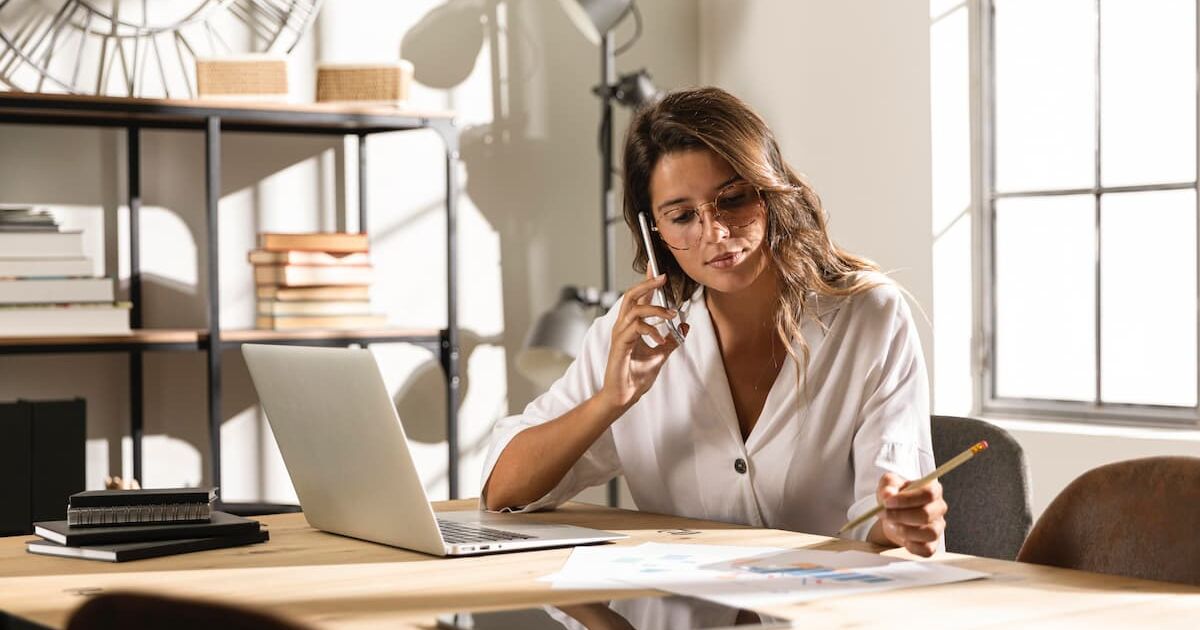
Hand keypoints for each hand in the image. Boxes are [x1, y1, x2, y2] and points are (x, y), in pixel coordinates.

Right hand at [597, 273, 687, 413]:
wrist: (624, 396)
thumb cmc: (636, 376)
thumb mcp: (661, 354)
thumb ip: (672, 339)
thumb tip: (685, 324)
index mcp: (631, 326)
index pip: (638, 298)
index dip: (647, 281)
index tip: (654, 267)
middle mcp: (623, 327)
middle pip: (631, 295)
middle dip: (647, 284)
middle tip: (663, 277)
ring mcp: (620, 335)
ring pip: (634, 309)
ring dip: (655, 309)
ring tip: (670, 315)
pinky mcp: (620, 346)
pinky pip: (635, 329)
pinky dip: (650, 330)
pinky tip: (660, 339)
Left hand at [874, 472, 945, 556]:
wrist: (893, 516)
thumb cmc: (894, 498)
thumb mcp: (888, 485)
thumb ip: (887, 486)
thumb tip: (888, 495)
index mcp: (932, 489)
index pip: (928, 493)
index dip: (907, 499)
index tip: (888, 502)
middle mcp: (939, 507)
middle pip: (926, 514)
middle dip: (901, 516)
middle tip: (886, 515)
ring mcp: (938, 527)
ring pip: (929, 533)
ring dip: (906, 531)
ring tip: (893, 525)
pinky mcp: (933, 543)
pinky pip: (926, 549)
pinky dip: (911, 546)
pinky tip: (902, 538)